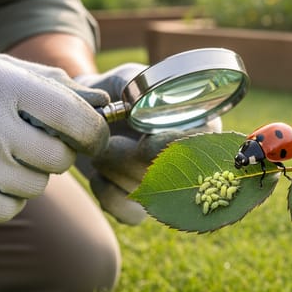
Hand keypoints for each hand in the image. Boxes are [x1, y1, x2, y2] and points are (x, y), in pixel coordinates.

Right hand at [0, 51, 109, 222]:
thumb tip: (106, 107)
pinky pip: (8, 210)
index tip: (93, 139)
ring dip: (28, 176)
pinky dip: (5, 200)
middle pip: (58, 159)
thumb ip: (56, 86)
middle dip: (56, 155)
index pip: (74, 117)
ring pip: (35, 187)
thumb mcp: (3, 70)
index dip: (94, 133)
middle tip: (33, 145)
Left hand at [75, 64, 221, 224]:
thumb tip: (138, 106)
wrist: (87, 111)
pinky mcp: (144, 207)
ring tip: (100, 147)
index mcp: (202, 125)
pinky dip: (107, 194)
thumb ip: (138, 89)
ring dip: (115, 170)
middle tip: (108, 140)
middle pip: (173, 173)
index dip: (174, 145)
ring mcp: (169, 189)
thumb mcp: (128, 78)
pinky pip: (130, 213)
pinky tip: (98, 175)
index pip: (203, 142)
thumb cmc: (116, 89)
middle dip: (131, 157)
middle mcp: (192, 161)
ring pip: (148, 193)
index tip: (146, 140)